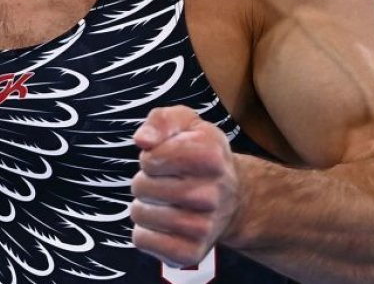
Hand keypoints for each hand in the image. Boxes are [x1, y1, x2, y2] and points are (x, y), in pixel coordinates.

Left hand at [130, 106, 240, 266]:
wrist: (234, 197)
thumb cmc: (201, 155)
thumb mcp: (186, 123)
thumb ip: (161, 121)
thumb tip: (144, 140)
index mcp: (211, 156)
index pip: (151, 158)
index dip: (151, 156)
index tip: (166, 157)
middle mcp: (211, 194)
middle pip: (141, 187)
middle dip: (146, 180)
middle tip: (167, 181)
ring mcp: (203, 227)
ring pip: (139, 213)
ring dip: (145, 205)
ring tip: (165, 201)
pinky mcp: (191, 252)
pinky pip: (142, 240)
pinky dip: (145, 231)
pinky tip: (163, 223)